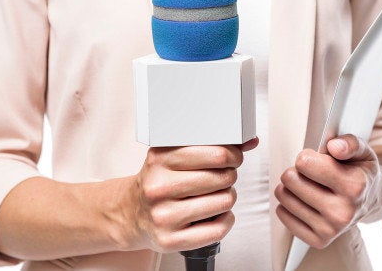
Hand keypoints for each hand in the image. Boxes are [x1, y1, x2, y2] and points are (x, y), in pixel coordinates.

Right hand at [126, 137, 258, 252]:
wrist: (131, 213)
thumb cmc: (159, 183)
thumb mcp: (173, 156)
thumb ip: (210, 146)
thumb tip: (250, 141)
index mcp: (160, 160)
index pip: (216, 154)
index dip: (233, 155)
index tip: (233, 158)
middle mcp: (158, 188)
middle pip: (222, 178)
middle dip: (229, 176)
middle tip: (222, 177)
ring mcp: (163, 216)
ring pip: (224, 202)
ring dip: (228, 198)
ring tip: (216, 195)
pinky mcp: (170, 240)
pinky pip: (218, 229)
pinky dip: (226, 220)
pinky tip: (217, 214)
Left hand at [274, 134, 380, 248]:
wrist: (372, 198)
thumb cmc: (360, 171)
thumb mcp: (362, 151)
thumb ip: (350, 143)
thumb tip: (334, 146)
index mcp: (354, 186)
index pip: (305, 163)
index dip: (306, 157)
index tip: (314, 159)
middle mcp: (343, 212)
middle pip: (291, 180)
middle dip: (295, 171)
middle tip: (308, 174)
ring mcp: (331, 229)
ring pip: (284, 197)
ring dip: (289, 188)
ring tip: (303, 186)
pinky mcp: (319, 240)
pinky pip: (284, 216)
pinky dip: (286, 206)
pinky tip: (300, 201)